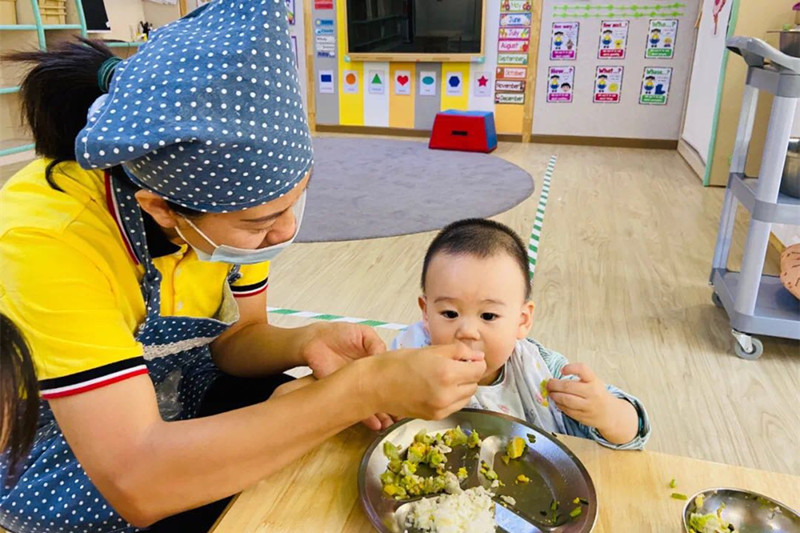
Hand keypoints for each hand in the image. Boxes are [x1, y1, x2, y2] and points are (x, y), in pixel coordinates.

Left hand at [300, 322, 392, 430]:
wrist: (315, 340)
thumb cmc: (340, 334)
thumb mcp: (363, 333)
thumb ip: (375, 344)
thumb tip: (385, 356)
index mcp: (374, 362)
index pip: (389, 378)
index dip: (397, 386)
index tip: (406, 396)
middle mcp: (366, 377)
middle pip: (381, 393)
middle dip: (392, 406)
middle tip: (401, 417)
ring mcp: (355, 386)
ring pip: (370, 403)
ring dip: (381, 415)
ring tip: (390, 424)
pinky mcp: (341, 392)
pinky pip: (353, 406)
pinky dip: (364, 417)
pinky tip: (375, 424)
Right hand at [369, 343, 485, 420]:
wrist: (376, 385)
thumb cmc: (398, 363)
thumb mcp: (430, 350)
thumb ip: (458, 351)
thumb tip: (478, 356)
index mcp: (447, 373)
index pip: (478, 369)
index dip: (475, 361)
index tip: (468, 358)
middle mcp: (447, 394)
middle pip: (474, 384)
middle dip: (468, 374)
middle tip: (454, 365)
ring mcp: (441, 408)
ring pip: (466, 397)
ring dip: (462, 387)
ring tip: (444, 377)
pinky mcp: (435, 416)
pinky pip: (455, 406)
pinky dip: (452, 397)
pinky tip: (438, 388)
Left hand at [546, 363, 637, 443]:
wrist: (610, 414)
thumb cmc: (598, 395)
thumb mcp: (593, 382)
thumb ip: (579, 379)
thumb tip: (556, 379)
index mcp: (594, 381)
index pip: (582, 369)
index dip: (570, 368)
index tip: (562, 370)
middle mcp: (592, 393)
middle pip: (568, 387)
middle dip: (554, 385)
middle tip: (549, 384)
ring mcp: (588, 406)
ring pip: (566, 400)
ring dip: (554, 396)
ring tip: (551, 393)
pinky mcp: (583, 416)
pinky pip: (567, 410)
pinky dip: (559, 405)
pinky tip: (557, 402)